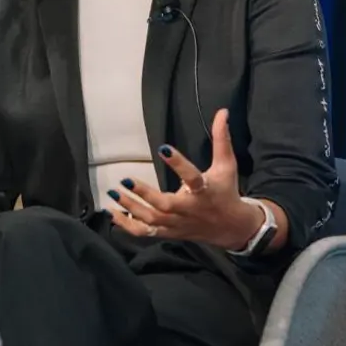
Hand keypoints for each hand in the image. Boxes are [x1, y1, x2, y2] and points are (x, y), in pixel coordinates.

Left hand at [107, 109, 264, 250]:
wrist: (232, 228)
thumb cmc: (226, 191)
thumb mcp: (227, 165)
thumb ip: (222, 139)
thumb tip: (222, 112)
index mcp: (204, 191)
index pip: (192, 177)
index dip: (178, 163)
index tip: (163, 148)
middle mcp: (189, 209)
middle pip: (165, 205)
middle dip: (145, 194)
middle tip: (126, 180)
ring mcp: (178, 223)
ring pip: (152, 220)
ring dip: (131, 207)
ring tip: (114, 193)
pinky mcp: (169, 233)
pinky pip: (146, 233)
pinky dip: (128, 225)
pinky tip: (113, 213)